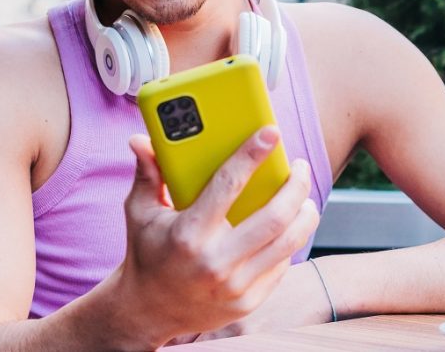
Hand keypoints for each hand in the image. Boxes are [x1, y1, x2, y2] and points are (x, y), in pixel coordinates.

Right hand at [110, 127, 320, 346]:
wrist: (147, 311)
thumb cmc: (147, 252)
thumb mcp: (140, 213)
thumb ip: (147, 174)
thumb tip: (139, 139)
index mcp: (187, 234)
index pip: (228, 186)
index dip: (252, 155)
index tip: (271, 132)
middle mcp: (214, 262)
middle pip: (274, 217)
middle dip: (296, 185)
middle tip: (300, 166)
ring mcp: (234, 286)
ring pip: (288, 242)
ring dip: (305, 213)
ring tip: (302, 196)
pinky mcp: (248, 302)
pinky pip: (281, 265)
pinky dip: (290, 241)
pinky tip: (289, 226)